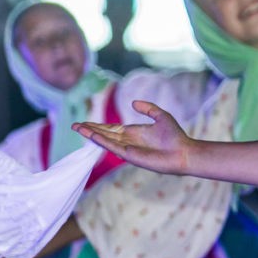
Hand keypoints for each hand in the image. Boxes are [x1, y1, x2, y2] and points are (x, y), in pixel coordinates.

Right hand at [74, 100, 195, 175]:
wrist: (183, 151)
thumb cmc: (175, 136)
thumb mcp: (161, 116)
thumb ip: (148, 108)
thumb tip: (133, 102)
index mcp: (133, 133)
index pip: (111, 129)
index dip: (97, 126)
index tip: (84, 123)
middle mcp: (128, 141)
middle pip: (104, 134)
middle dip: (89, 130)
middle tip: (74, 126)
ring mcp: (128, 149)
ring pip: (105, 140)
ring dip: (91, 134)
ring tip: (77, 128)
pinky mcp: (130, 155)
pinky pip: (112, 146)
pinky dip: (101, 140)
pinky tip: (91, 135)